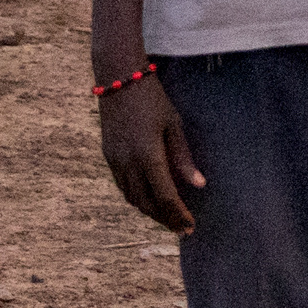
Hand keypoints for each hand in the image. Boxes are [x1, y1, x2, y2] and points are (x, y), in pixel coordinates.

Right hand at [99, 75, 205, 233]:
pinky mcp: (108, 156)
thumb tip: (199, 185)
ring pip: (132, 198)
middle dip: (165, 219)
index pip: (165, 197)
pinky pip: (123, 186)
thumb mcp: (173, 125)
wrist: (118, 80)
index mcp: (148, 156)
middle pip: (147, 204)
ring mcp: (115, 161)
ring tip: (168, 218)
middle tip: (181, 228)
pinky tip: (149, 199)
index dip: (178, 215)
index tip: (190, 227)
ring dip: (150, 212)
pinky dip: (137, 198)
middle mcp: (128, 163)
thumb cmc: (152, 99)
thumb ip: (184, 158)